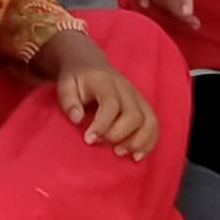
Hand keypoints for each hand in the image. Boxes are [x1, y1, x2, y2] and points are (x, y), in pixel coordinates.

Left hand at [42, 31, 162, 158]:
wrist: (89, 62)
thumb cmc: (76, 78)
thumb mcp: (65, 85)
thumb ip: (69, 101)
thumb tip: (77, 119)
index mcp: (105, 81)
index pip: (111, 103)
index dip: (102, 125)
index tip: (89, 140)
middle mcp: (126, 88)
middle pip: (134, 114)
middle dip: (118, 135)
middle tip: (100, 144)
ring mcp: (137, 96)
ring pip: (149, 120)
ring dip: (137, 141)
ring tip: (119, 153)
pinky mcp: (143, 105)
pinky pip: (154, 125)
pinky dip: (149, 143)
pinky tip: (136, 156)